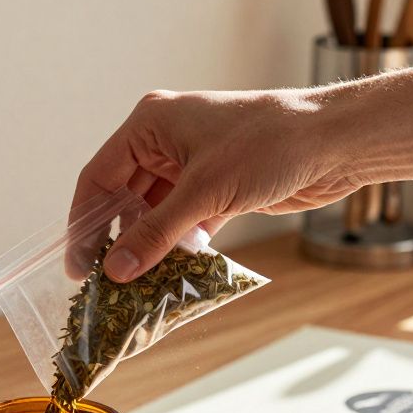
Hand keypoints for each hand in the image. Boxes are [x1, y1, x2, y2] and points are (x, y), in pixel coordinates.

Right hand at [71, 90, 360, 281]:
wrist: (334, 143)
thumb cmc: (269, 145)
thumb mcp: (204, 192)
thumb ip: (156, 233)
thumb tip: (116, 271)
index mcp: (150, 124)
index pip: (99, 177)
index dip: (84, 223)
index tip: (78, 266)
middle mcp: (165, 142)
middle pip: (122, 198)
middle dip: (115, 240)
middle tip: (103, 283)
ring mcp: (191, 166)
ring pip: (153, 215)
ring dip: (146, 249)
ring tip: (134, 287)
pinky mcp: (216, 190)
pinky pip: (181, 225)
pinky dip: (175, 249)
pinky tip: (167, 278)